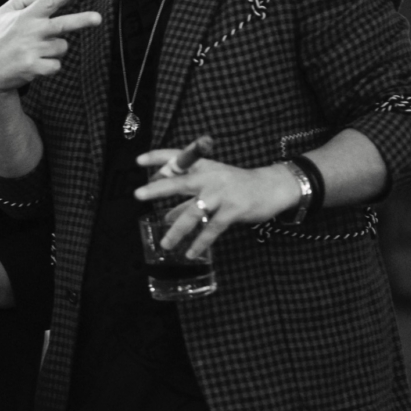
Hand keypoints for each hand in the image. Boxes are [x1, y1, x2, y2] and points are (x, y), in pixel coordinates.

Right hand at [0, 0, 100, 94]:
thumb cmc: (0, 38)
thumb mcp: (4, 12)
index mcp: (26, 16)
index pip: (48, 1)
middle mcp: (31, 32)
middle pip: (62, 25)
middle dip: (81, 21)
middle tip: (98, 18)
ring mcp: (32, 50)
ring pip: (62, 47)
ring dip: (55, 49)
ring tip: (37, 50)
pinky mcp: (34, 68)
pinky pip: (56, 65)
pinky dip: (51, 65)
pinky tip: (36, 64)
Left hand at [134, 151, 300, 257]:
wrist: (272, 188)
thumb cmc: (238, 186)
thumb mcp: (213, 186)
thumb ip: (190, 199)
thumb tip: (168, 217)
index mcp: (204, 166)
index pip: (178, 157)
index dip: (158, 157)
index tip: (139, 161)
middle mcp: (211, 177)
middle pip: (180, 181)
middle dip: (158, 188)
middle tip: (138, 194)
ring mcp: (222, 193)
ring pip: (194, 212)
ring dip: (177, 230)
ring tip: (165, 244)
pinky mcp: (233, 210)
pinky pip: (212, 229)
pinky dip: (201, 242)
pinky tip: (191, 253)